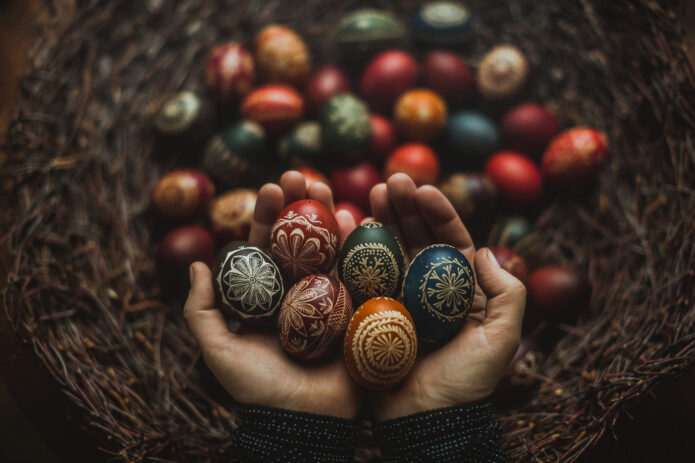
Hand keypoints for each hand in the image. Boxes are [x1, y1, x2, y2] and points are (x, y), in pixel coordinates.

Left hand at [183, 171, 361, 418]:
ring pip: (330, 249)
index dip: (269, 216)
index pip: (267, 247)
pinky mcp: (357, 311)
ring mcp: (331, 300)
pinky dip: (359, 245)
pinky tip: (356, 216)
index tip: (272, 187)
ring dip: (329, 215)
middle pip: (301, 241)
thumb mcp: (219, 351)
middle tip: (301, 175)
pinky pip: (359, 273)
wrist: (303, 424)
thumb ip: (201, 311)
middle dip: (300, 206)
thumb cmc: (258, 391)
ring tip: (325, 187)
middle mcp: (300, 293)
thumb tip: (197, 265)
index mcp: (269, 297)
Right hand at [369, 174, 525, 420]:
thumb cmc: (466, 383)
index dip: (438, 212)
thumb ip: (506, 294)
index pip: (449, 241)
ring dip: (379, 221)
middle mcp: (425, 290)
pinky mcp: (369, 312)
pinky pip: (361, 276)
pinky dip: (354, 251)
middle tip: (390, 183)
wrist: (424, 422)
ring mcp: (395, 299)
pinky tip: (347, 226)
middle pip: (415, 239)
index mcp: (458, 290)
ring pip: (387, 251)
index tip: (422, 189)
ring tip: (370, 194)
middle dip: (404, 208)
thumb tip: (485, 251)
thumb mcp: (500, 339)